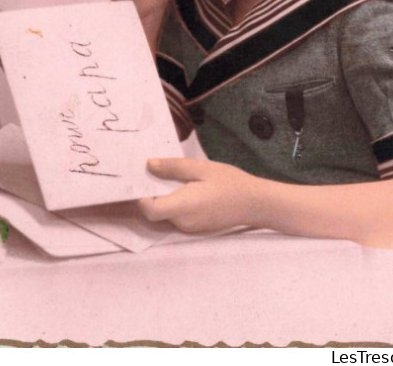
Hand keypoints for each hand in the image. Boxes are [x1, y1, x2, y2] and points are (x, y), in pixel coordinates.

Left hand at [138, 157, 262, 233]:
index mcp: (183, 207)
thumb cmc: (229, 182)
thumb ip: (173, 167)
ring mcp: (189, 228)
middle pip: (155, 212)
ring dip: (161, 198)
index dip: (139, 196)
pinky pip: (176, 216)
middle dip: (149, 193)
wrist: (254, 203)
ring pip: (165, 214)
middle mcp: (182, 222)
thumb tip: (149, 165)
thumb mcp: (201, 168)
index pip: (150, 210)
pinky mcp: (195, 228)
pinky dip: (173, 203)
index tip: (138, 179)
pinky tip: (181, 187)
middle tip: (147, 171)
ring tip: (164, 175)